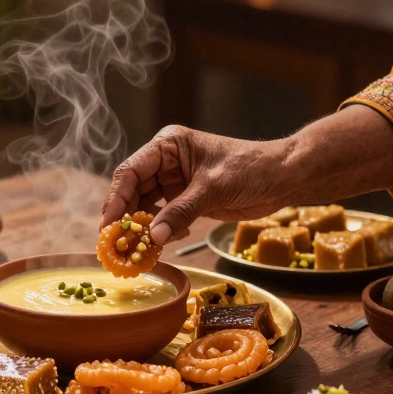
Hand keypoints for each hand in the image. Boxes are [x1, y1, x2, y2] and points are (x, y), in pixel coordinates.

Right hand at [102, 125, 285, 244]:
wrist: (283, 177)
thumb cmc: (251, 168)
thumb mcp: (213, 189)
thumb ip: (181, 211)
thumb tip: (153, 236)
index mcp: (168, 145)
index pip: (131, 171)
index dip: (116, 199)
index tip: (108, 226)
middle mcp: (167, 161)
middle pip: (133, 191)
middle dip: (126, 217)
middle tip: (119, 244)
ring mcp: (175, 181)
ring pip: (145, 206)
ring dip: (143, 228)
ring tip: (142, 248)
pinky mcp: (186, 199)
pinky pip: (163, 217)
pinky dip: (162, 231)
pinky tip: (168, 239)